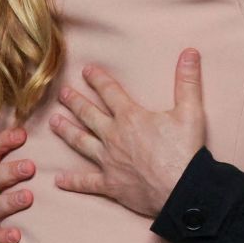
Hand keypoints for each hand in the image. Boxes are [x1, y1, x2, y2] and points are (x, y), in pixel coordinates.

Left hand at [51, 48, 204, 217]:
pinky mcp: (110, 184)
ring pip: (80, 142)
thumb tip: (190, 52)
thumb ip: (187, 80)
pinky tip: (59, 180)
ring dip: (66, 131)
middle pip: (88, 115)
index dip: (97, 79)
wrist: (182, 190)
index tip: (85, 70)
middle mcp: (113, 136)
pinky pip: (87, 182)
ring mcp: (109, 161)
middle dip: (74, 102)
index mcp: (130, 117)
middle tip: (62, 94)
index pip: (109, 92)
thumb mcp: (190, 111)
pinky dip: (72, 181)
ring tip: (53, 122)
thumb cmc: (185, 151)